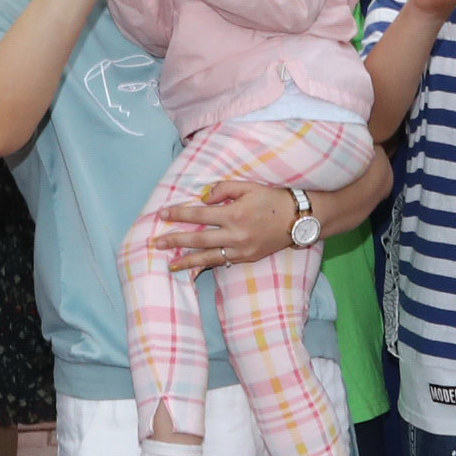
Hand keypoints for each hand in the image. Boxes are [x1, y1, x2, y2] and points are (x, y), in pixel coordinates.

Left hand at [165, 177, 302, 273]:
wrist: (298, 219)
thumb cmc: (272, 199)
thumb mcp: (248, 186)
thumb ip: (223, 189)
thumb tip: (202, 197)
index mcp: (233, 214)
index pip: (198, 214)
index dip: (178, 214)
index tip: (162, 214)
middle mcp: (235, 234)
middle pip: (198, 238)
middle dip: (175, 241)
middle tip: (156, 244)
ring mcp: (241, 249)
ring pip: (208, 257)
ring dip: (187, 261)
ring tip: (170, 265)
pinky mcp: (247, 258)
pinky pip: (222, 262)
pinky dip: (206, 265)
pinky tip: (194, 268)